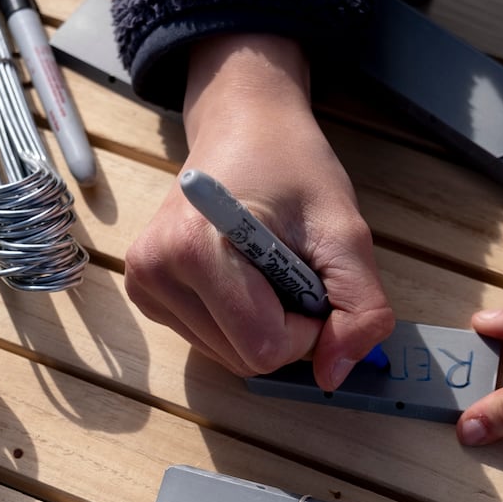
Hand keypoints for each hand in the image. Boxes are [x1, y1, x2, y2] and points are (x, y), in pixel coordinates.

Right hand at [121, 34, 393, 389]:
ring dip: (265, 326)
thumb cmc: (292, 166)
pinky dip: (240, 322)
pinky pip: (210, 343)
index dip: (308, 328)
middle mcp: (153, 271)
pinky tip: (242, 276)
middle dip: (286, 328)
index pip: (264, 347)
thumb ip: (359, 305)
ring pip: (229, 358)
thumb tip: (334, 374)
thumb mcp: (345, 230)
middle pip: (245, 359)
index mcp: (193, 248)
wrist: (242, 127)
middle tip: (291, 267)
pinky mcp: (145, 294)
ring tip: (265, 267)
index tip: (312, 277)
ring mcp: (144, 285)